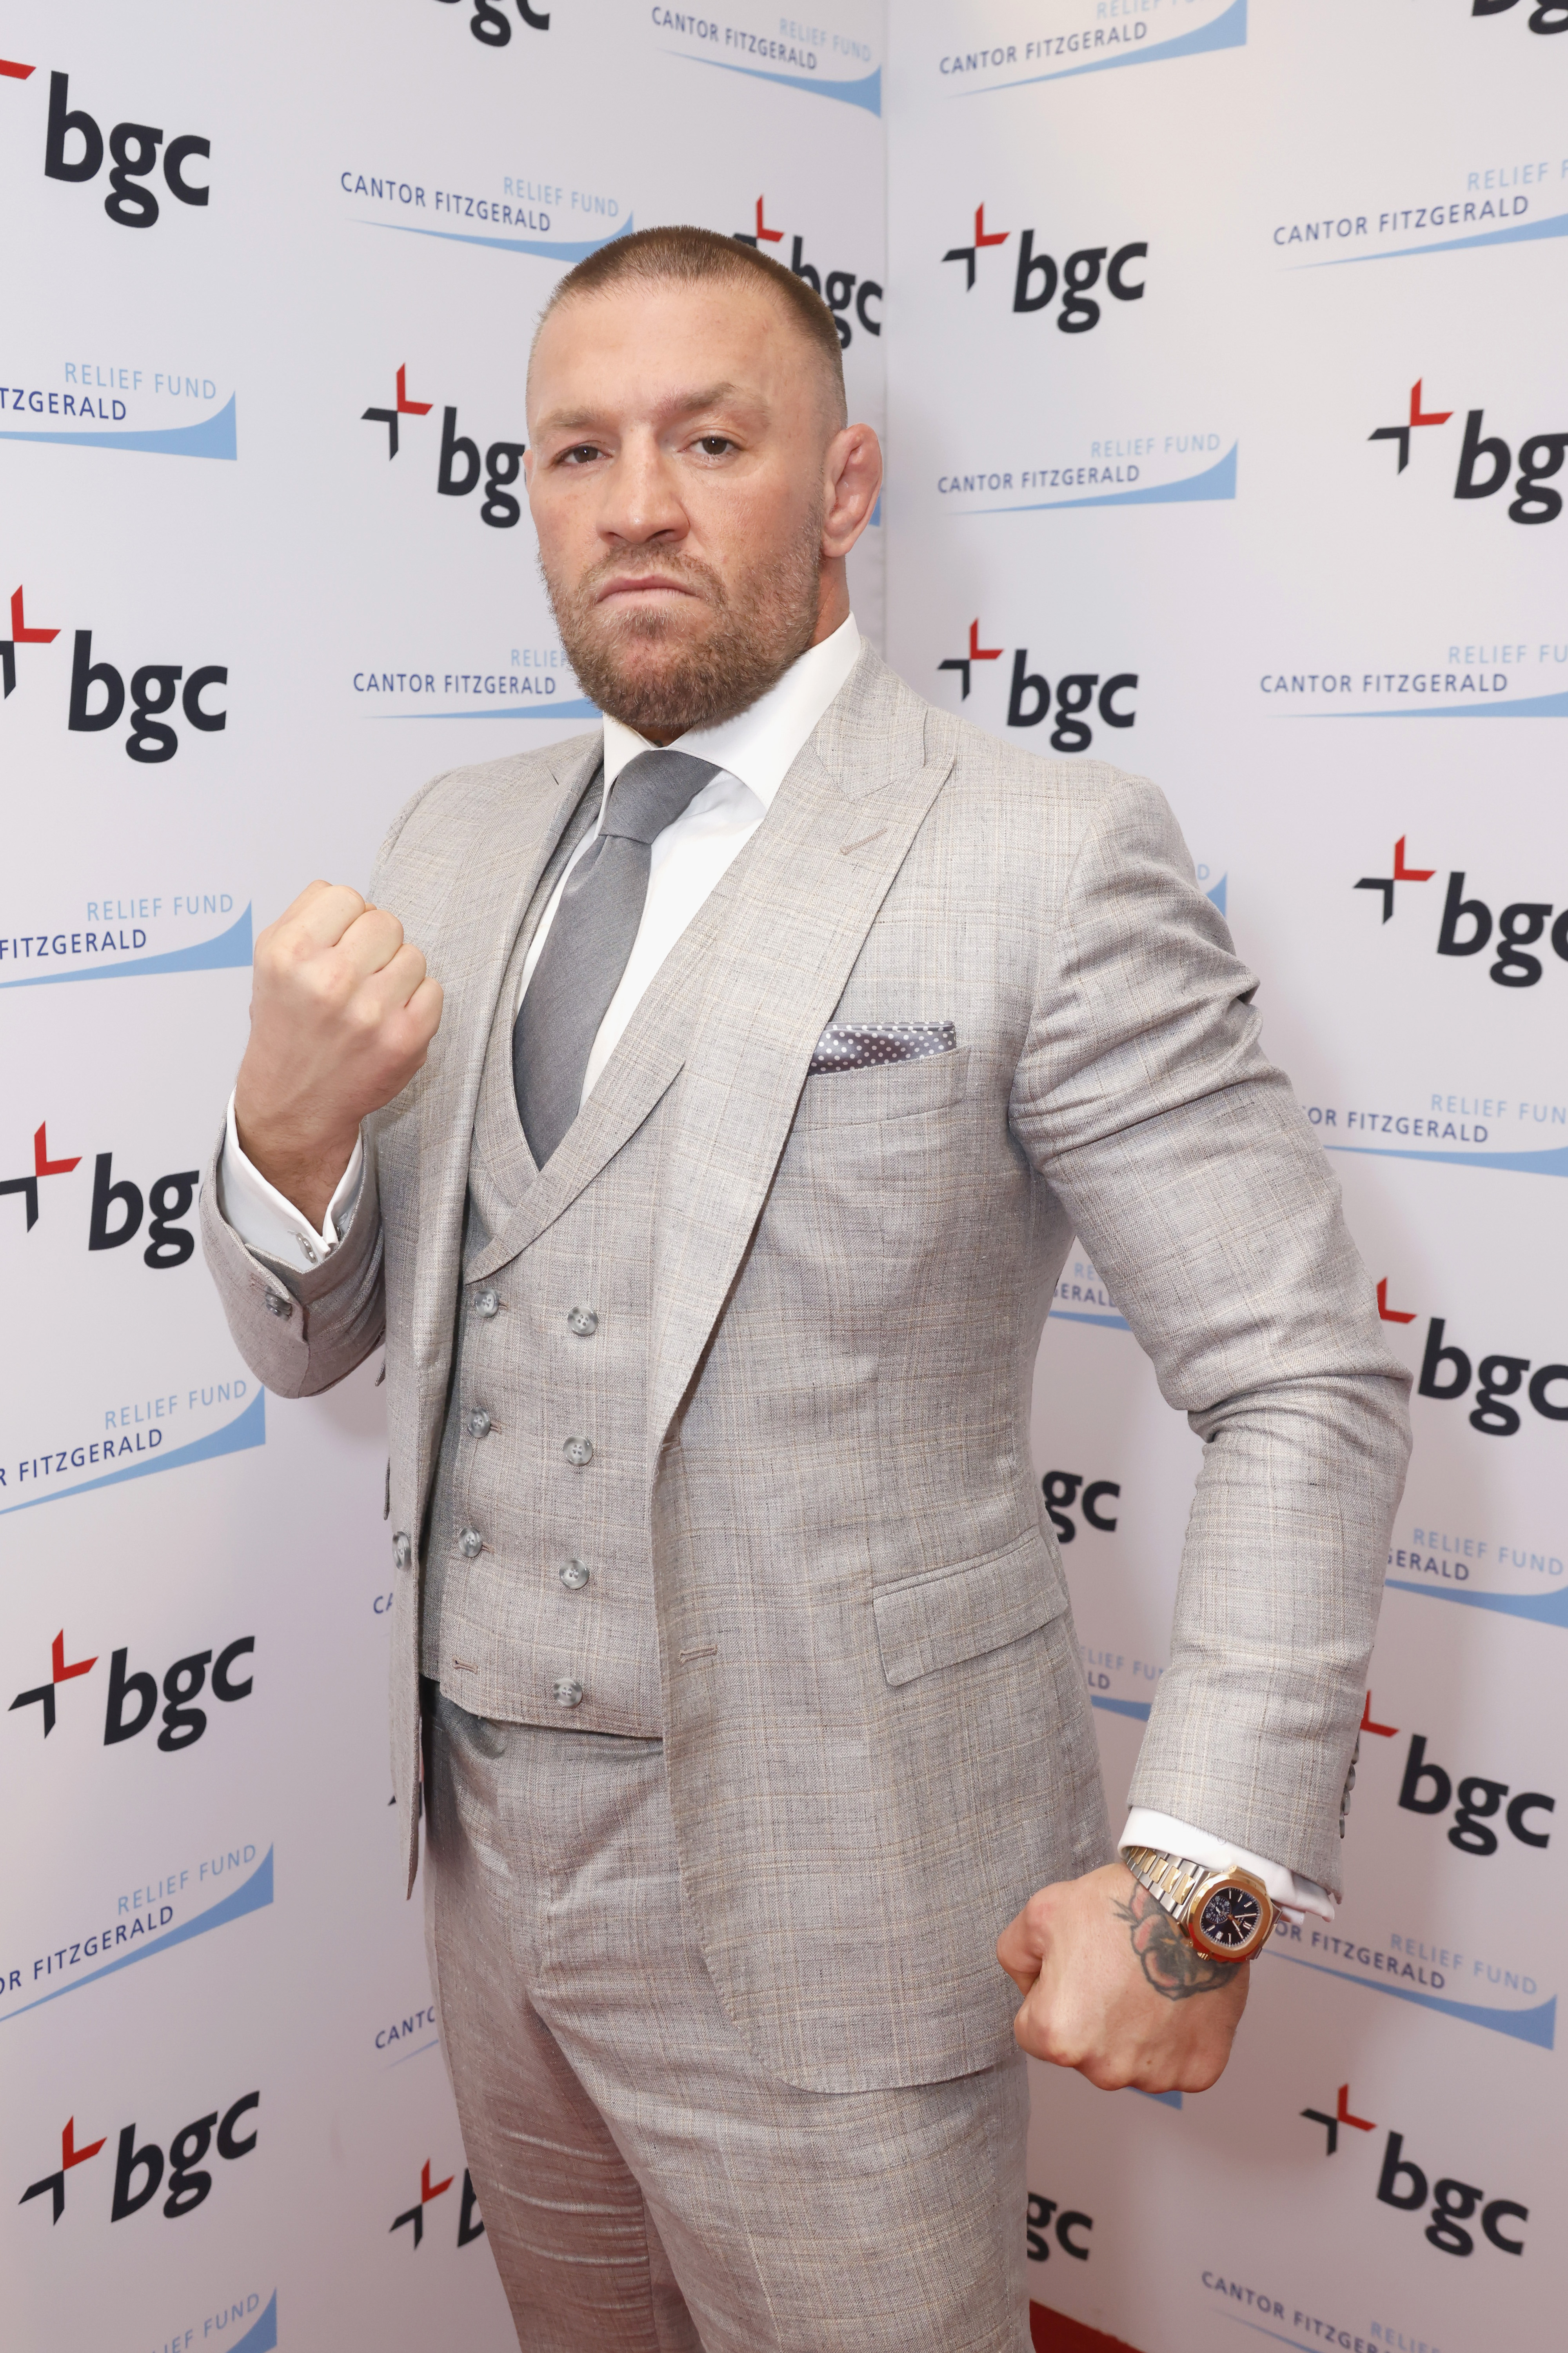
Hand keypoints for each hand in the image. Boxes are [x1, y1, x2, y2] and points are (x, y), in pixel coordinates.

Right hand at [233, 881, 442, 1229]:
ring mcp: (370, 1011)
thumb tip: (352, 899)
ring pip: (413, 954)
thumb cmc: (288, 1026)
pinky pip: (434, 989)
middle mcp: (328, 980)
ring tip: (370, 1000)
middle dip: (374, 944)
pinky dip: (417, 1002)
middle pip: (385, 921)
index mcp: (289, 952)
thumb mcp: (272, 961)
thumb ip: (307, 914)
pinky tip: (388, 1019)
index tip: (338, 943)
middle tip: (356, 974)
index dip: (346, 918)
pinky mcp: (404, 1039)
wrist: (294, 1101)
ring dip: (397, 973)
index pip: (346, 895)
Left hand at [996, 1861, 1248, 2094]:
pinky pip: (1175, 2062)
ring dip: (1133, 2030)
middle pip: (1082, 2049)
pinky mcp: (1199, 2072)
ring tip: (1147, 1981)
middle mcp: (1105, 2070)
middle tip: (1115, 1971)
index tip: (1077, 1967)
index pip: (1032, 2030)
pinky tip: (1176, 1999)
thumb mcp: (1039, 1914)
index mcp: (1058, 2037)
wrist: (1195, 1902)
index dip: (1050, 1992)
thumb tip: (1028, 1988)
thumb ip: (1014, 1956)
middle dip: (1091, 2016)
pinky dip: (1175, 2037)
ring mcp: (1156, 2077)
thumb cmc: (1120, 1905)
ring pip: (1128, 2058)